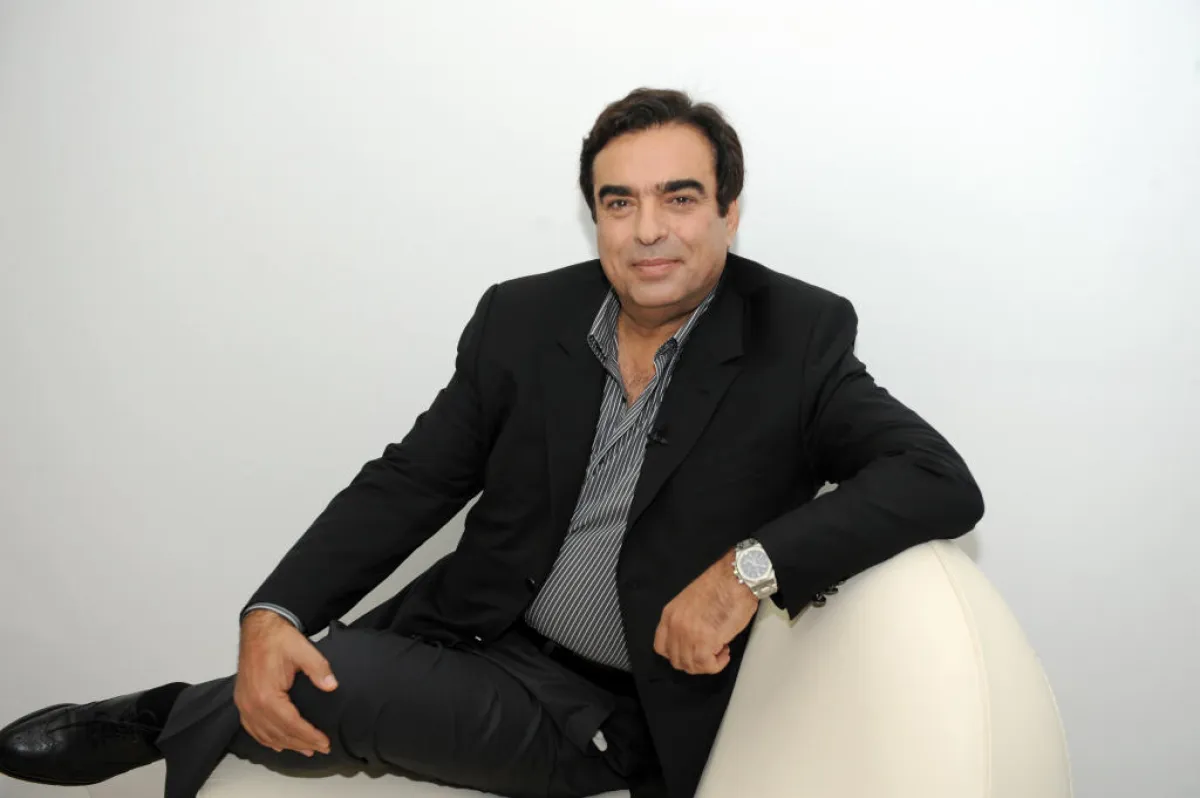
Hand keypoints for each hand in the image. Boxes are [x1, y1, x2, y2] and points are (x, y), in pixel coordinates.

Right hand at [233, 609, 337, 756]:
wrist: (258, 627)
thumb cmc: (279, 638)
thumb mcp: (303, 650)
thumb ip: (318, 669)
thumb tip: (332, 686)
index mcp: (266, 695)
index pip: (291, 724)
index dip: (309, 736)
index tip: (325, 743)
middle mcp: (252, 704)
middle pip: (278, 733)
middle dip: (301, 743)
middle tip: (321, 749)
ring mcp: (244, 704)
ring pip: (265, 733)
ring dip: (285, 744)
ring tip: (305, 749)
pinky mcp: (242, 700)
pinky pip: (252, 727)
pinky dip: (265, 738)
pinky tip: (277, 744)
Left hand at [653, 549, 759, 674]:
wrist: (736, 578)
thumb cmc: (722, 585)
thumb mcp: (692, 603)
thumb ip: (687, 622)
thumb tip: (694, 639)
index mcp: (670, 614)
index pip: (662, 647)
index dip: (678, 654)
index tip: (691, 652)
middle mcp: (675, 625)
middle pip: (676, 660)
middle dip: (695, 661)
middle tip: (710, 653)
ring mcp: (687, 634)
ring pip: (691, 665)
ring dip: (707, 663)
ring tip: (720, 650)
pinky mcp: (704, 641)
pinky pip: (706, 665)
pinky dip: (717, 664)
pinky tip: (724, 653)